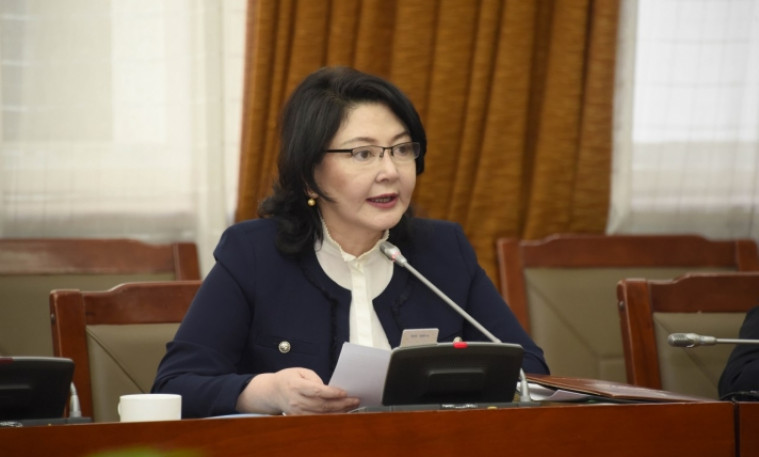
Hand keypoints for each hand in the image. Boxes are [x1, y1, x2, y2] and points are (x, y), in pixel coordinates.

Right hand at [237, 367, 359, 414]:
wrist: (272, 392)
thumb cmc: (288, 378)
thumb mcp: (300, 371)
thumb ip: (314, 379)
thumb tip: (329, 389)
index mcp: (295, 386)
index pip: (316, 391)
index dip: (332, 393)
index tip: (344, 392)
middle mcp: (296, 400)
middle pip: (321, 405)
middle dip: (341, 404)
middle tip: (355, 400)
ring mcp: (297, 411)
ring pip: (321, 415)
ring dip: (338, 412)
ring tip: (352, 407)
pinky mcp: (299, 418)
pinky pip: (317, 419)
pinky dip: (330, 417)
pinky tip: (340, 414)